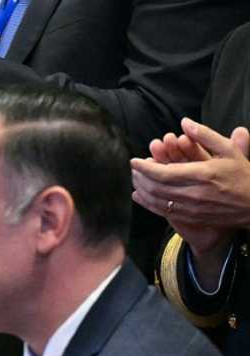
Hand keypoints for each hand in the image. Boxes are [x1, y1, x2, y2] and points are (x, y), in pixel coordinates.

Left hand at [131, 120, 249, 229]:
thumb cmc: (243, 176)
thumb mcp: (229, 150)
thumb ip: (205, 135)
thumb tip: (184, 122)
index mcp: (203, 174)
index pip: (164, 173)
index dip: (145, 167)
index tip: (134, 160)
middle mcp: (195, 193)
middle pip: (156, 187)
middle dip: (140, 177)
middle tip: (133, 168)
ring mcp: (192, 208)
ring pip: (157, 201)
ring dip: (142, 190)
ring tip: (135, 179)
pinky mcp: (191, 217)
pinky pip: (163, 212)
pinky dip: (148, 204)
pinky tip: (140, 196)